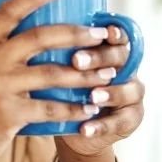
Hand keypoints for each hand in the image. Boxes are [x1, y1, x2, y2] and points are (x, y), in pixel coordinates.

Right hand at [0, 0, 117, 161]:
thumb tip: (2, 4)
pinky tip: (90, 109)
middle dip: (76, 34)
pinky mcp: (9, 114)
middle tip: (101, 34)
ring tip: (107, 74)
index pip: (9, 10)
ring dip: (85, 74)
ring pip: (52, 74)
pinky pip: (50, 108)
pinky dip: (74, 109)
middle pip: (40, 38)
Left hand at [56, 22, 145, 157]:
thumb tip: (29, 32)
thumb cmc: (67, 92)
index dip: (115, 33)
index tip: (104, 31)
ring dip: (109, 93)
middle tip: (77, 61)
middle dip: (100, 58)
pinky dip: (101, 126)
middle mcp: (127, 70)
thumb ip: (57, 54)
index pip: (118, 37)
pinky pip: (119, 122)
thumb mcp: (62, 71)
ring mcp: (132, 95)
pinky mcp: (131, 119)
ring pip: (128, 90)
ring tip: (92, 96)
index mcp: (111, 52)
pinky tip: (85, 129)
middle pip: (121, 58)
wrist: (75, 129)